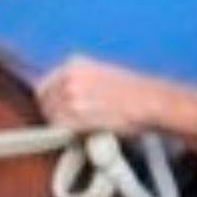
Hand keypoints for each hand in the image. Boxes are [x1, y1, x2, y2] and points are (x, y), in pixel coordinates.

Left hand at [31, 55, 196, 141]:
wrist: (153, 101)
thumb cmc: (135, 92)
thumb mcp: (102, 73)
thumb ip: (78, 81)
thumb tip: (59, 99)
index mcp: (74, 62)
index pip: (45, 84)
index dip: (50, 101)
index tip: (58, 111)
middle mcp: (69, 75)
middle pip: (44, 101)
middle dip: (54, 113)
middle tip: (71, 123)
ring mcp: (70, 94)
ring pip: (51, 116)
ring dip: (63, 125)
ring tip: (83, 128)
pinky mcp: (76, 113)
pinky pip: (60, 128)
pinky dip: (69, 134)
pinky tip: (86, 133)